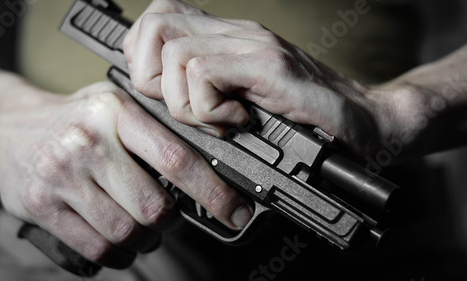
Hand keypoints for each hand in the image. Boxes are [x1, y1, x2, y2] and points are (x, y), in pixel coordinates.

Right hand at [0, 76, 251, 267]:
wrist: (10, 124)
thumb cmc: (77, 119)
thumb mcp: (117, 106)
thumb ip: (158, 130)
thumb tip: (215, 158)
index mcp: (117, 113)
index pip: (177, 159)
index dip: (214, 193)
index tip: (236, 213)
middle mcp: (89, 142)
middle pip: (154, 207)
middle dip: (170, 221)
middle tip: (168, 216)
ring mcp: (62, 175)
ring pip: (127, 232)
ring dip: (145, 239)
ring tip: (141, 227)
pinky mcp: (41, 205)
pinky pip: (96, 248)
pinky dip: (118, 253)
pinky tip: (118, 240)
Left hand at [122, 0, 410, 155]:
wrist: (364, 119)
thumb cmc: (304, 116)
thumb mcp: (245, 99)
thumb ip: (209, 89)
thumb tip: (162, 96)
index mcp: (227, 38)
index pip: (158, 17)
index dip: (142, 55)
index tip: (162, 93)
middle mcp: (237, 33)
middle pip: (154, 26)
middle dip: (152, 80)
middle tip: (184, 109)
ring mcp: (253, 46)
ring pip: (174, 53)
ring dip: (183, 102)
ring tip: (216, 120)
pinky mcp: (268, 66)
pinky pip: (204, 74)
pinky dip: (207, 110)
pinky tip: (236, 123)